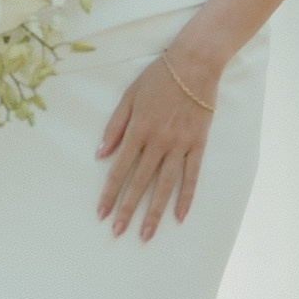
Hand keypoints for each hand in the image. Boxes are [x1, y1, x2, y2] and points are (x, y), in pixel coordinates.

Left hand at [96, 46, 219, 240]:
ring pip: (165, 185)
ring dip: (154, 212)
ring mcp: (180, 145)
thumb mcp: (129, 96)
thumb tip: (100, 154)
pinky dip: (186, 197)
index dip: (109, 192)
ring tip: (146, 234)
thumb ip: (115, 126)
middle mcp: (158, 141)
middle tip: (117, 233)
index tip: (101, 213)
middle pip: (140, 182)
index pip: (120, 169)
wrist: (195, 64)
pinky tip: (179, 216)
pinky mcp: (198, 145)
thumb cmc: (158, 77)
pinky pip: (192, 176)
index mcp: (139, 129)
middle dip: (127, 209)